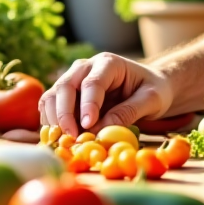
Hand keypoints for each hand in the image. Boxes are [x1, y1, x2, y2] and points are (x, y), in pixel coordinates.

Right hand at [39, 53, 173, 136]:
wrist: (148, 87)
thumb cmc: (153, 90)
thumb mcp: (151, 100)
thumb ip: (128, 112)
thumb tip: (100, 130)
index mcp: (109, 63)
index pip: (92, 82)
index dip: (88, 105)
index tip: (89, 126)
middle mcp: (86, 67)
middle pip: (65, 86)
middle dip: (64, 114)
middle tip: (72, 137)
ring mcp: (73, 79)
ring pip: (52, 96)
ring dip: (54, 120)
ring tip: (66, 141)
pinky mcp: (66, 95)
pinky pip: (50, 107)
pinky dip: (51, 124)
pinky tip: (60, 139)